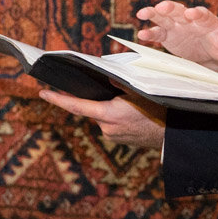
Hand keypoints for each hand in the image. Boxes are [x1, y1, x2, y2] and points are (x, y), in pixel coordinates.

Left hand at [40, 89, 165, 148]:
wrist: (174, 134)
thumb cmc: (159, 109)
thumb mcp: (140, 91)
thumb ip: (119, 84)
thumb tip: (105, 77)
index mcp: (110, 114)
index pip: (77, 106)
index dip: (58, 100)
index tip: (43, 93)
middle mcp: (107, 128)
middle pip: (92, 110)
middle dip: (98, 100)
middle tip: (116, 94)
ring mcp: (113, 137)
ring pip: (102, 117)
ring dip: (109, 109)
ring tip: (131, 105)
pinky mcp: (119, 141)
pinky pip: (111, 125)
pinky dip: (116, 117)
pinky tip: (131, 114)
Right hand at [135, 0, 217, 69]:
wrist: (212, 53)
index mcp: (207, 20)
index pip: (202, 14)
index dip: (197, 13)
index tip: (191, 13)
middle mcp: (189, 19)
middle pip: (179, 10)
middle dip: (171, 8)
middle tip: (163, 7)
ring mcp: (177, 26)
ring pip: (164, 17)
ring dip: (153, 13)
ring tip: (142, 13)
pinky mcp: (168, 36)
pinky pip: (157, 33)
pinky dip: (149, 33)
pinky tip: (141, 35)